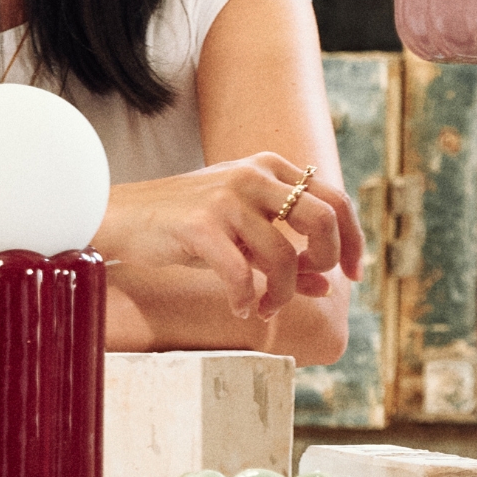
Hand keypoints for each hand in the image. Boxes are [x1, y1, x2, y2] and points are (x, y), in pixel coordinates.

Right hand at [97, 152, 365, 323]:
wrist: (123, 217)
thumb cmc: (186, 226)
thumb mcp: (243, 235)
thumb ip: (284, 253)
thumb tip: (325, 286)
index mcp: (270, 168)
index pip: (336, 199)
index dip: (353, 241)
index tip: (352, 275)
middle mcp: (254, 175)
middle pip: (323, 219)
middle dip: (325, 261)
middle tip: (305, 284)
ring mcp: (227, 197)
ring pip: (284, 255)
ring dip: (281, 293)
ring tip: (265, 306)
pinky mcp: (200, 224)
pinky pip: (241, 273)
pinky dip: (245, 299)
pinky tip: (239, 307)